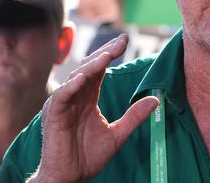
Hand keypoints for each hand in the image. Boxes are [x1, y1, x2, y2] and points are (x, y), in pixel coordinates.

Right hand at [30, 34, 158, 181]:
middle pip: (90, 67)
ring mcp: (63, 104)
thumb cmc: (87, 157)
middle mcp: (75, 96)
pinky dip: (71, 86)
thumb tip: (155, 100)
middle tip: (122, 41)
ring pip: (77, 77)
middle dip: (105, 53)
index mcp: (88, 98)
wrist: (69, 178)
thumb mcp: (117, 134)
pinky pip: (62, 96)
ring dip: (92, 65)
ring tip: (108, 55)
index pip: (100, 70)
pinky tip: (83, 78)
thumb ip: (134, 116)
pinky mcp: (54, 115)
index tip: (126, 40)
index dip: (111, 54)